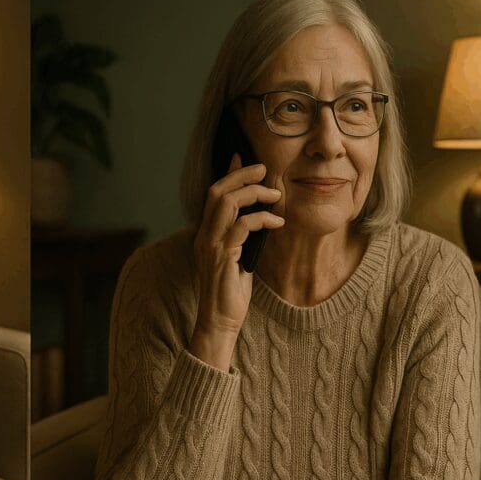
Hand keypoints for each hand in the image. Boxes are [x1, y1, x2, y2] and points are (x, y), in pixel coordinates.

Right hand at [191, 154, 282, 369]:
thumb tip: (256, 216)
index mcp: (206, 234)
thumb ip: (242, 236)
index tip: (244, 158)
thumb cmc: (230, 292)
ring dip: (254, 193)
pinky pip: (242, 227)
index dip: (229, 173)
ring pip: (227, 203)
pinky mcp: (223, 258)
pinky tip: (276, 222)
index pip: (213, 195)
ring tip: (275, 195)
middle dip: (242, 175)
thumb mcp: (238, 257)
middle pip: (218, 192)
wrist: (219, 321)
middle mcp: (204, 236)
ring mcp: (211, 246)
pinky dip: (262, 219)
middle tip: (264, 169)